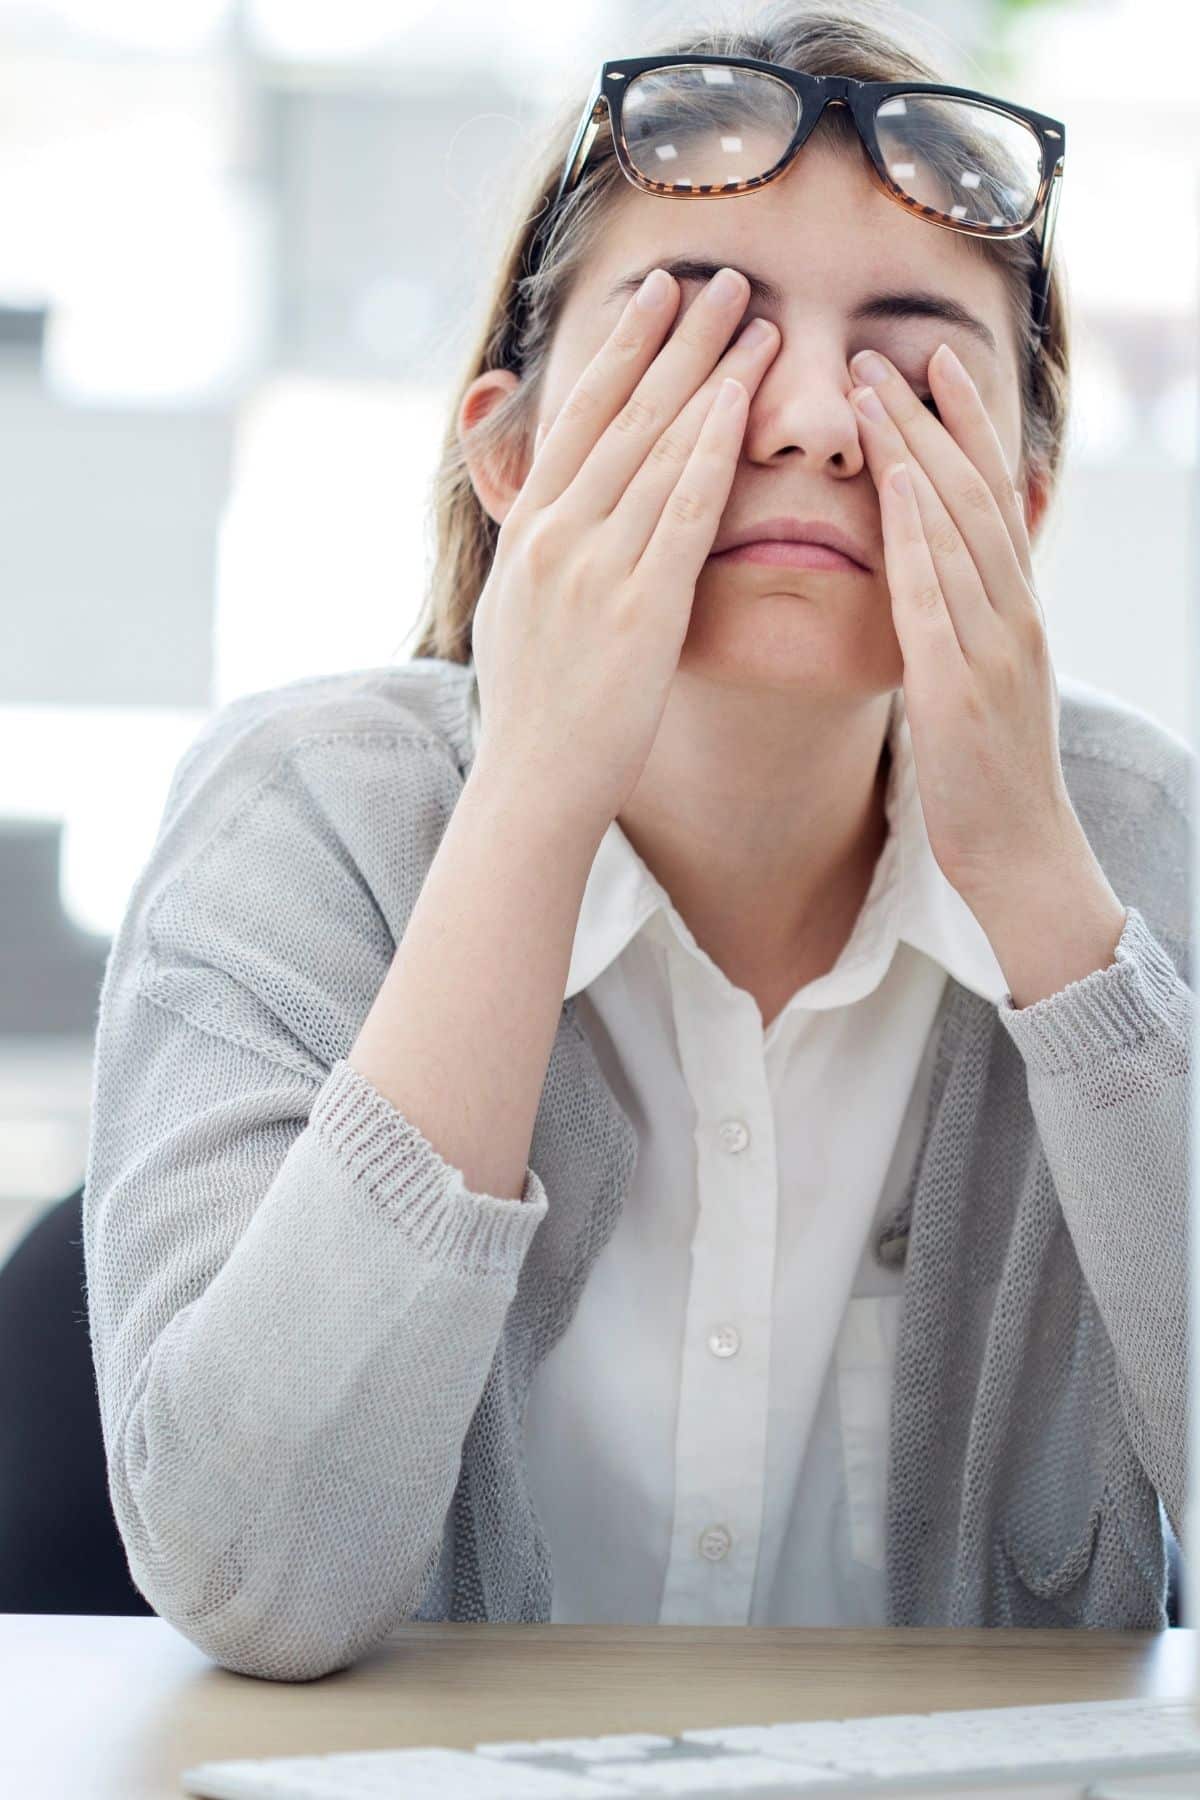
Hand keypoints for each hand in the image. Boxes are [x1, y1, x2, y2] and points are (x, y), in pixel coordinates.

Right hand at [470, 266, 779, 838]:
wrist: (533, 784)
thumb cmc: (535, 710)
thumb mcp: (514, 613)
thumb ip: (534, 548)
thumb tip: (538, 506)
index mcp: (530, 533)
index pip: (579, 421)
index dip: (620, 353)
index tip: (654, 299)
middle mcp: (556, 535)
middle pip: (621, 415)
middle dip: (671, 339)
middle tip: (716, 277)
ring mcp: (594, 567)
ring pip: (657, 447)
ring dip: (706, 374)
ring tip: (750, 316)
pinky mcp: (638, 608)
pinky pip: (683, 511)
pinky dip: (712, 448)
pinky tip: (742, 400)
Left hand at [846, 341, 1081, 907]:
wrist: (1021, 854)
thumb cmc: (988, 773)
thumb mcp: (984, 679)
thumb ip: (968, 618)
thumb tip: (938, 566)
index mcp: (1015, 608)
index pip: (990, 495)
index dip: (963, 424)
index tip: (931, 361)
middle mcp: (1012, 613)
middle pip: (973, 493)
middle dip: (931, 417)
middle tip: (885, 351)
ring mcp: (992, 648)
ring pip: (956, 529)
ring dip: (913, 454)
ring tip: (874, 393)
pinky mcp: (959, 689)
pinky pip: (935, 599)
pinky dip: (914, 538)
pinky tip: (888, 490)